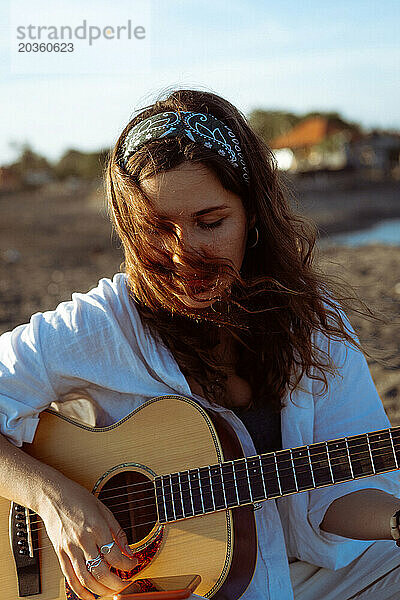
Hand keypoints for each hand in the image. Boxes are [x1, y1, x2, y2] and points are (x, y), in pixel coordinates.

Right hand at [39, 475, 137, 599]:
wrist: (54, 496)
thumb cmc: (79, 499)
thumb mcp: (104, 510)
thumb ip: (118, 532)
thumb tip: (129, 551)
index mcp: (97, 527)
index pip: (115, 555)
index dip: (127, 564)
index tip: (133, 564)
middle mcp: (83, 539)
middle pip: (101, 571)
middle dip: (116, 583)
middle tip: (125, 584)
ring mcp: (69, 548)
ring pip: (85, 579)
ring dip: (100, 590)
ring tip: (111, 592)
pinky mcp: (60, 553)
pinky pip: (70, 578)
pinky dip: (80, 591)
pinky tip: (89, 597)